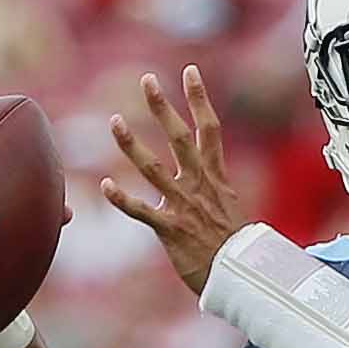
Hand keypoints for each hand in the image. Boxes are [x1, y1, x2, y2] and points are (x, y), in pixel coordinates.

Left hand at [103, 65, 247, 295]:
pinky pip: (143, 211)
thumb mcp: (230, 208)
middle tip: (147, 80)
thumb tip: (208, 177)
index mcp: (215, 177)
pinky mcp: (171, 230)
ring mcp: (184, 206)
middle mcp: (199, 185)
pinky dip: (124, 199)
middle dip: (163, 108)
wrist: (242, 276)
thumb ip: (214, 188)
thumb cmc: (236, 247)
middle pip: (180, 138)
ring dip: (132, 145)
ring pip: (154, 168)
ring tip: (115, 122)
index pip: (210, 129)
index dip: (200, 98)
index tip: (190, 71)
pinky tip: (106, 186)